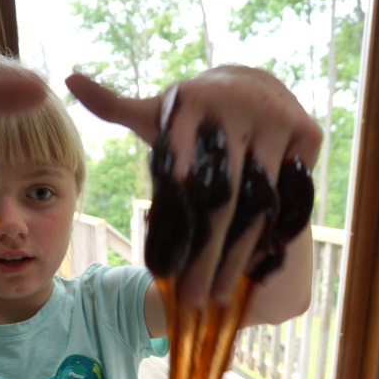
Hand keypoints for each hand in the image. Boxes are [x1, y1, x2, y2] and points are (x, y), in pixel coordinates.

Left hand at [66, 67, 321, 308]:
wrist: (256, 87)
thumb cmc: (196, 116)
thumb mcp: (159, 112)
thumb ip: (116, 106)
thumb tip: (69, 79)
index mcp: (194, 98)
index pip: (181, 156)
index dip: (176, 191)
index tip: (166, 240)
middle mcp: (240, 103)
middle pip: (221, 196)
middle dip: (205, 254)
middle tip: (190, 299)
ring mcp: (278, 118)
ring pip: (258, 205)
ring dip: (237, 258)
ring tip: (216, 297)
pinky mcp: (309, 135)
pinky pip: (291, 200)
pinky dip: (273, 238)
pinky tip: (254, 275)